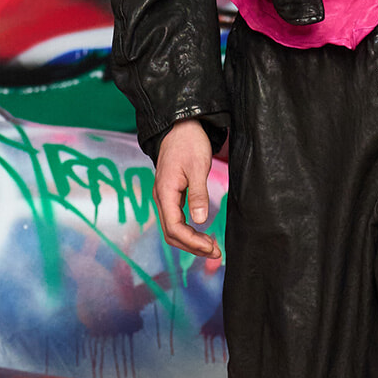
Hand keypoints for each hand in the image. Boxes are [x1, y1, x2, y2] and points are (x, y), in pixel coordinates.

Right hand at [154, 118, 218, 257]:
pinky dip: (189, 231)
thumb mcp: (197, 167)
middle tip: (216, 252)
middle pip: (172, 233)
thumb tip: (200, 220)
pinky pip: (176, 220)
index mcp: (165, 192)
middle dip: (192, 246)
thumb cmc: (189, 142)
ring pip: (173, 229)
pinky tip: (203, 233)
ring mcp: (165, 197)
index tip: (211, 247)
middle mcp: (161, 198)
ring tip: (212, 247)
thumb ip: (198, 194)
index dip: (192, 242)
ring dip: (191, 241)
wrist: (180, 126)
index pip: (174, 228)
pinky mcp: (171, 195)